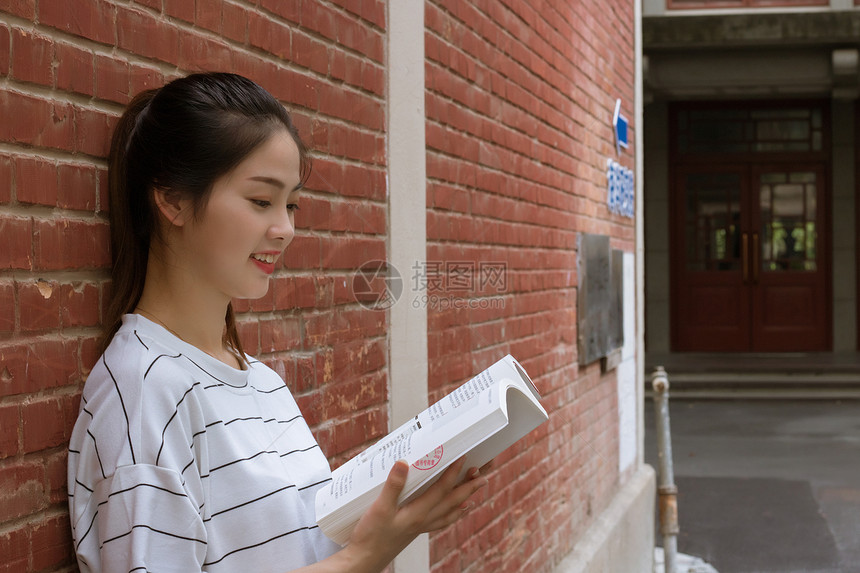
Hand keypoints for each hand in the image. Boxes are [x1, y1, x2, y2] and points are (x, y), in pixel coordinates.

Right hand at [343, 457, 487, 571]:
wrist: (364, 560)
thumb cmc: (370, 536)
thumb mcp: (379, 509)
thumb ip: (392, 486)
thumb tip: (404, 463)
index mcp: (417, 513)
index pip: (441, 490)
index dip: (453, 473)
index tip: (464, 458)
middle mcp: (424, 521)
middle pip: (453, 501)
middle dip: (469, 486)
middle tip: (483, 473)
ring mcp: (422, 527)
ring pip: (450, 511)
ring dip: (465, 498)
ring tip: (477, 489)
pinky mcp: (416, 530)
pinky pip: (442, 520)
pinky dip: (454, 513)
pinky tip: (458, 510)